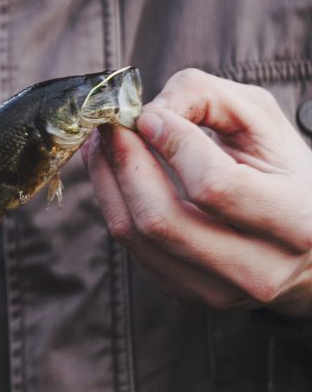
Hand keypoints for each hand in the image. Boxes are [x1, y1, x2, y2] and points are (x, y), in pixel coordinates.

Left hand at [82, 68, 311, 318]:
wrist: (304, 244)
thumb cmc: (281, 170)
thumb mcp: (262, 121)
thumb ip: (208, 99)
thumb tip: (147, 115)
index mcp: (298, 221)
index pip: (216, 186)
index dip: (173, 145)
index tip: (148, 115)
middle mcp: (261, 268)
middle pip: (163, 219)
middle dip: (125, 163)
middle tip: (108, 126)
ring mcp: (219, 290)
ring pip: (138, 235)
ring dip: (108, 181)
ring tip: (100, 143)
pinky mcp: (186, 292)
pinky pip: (131, 248)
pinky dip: (113, 203)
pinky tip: (112, 173)